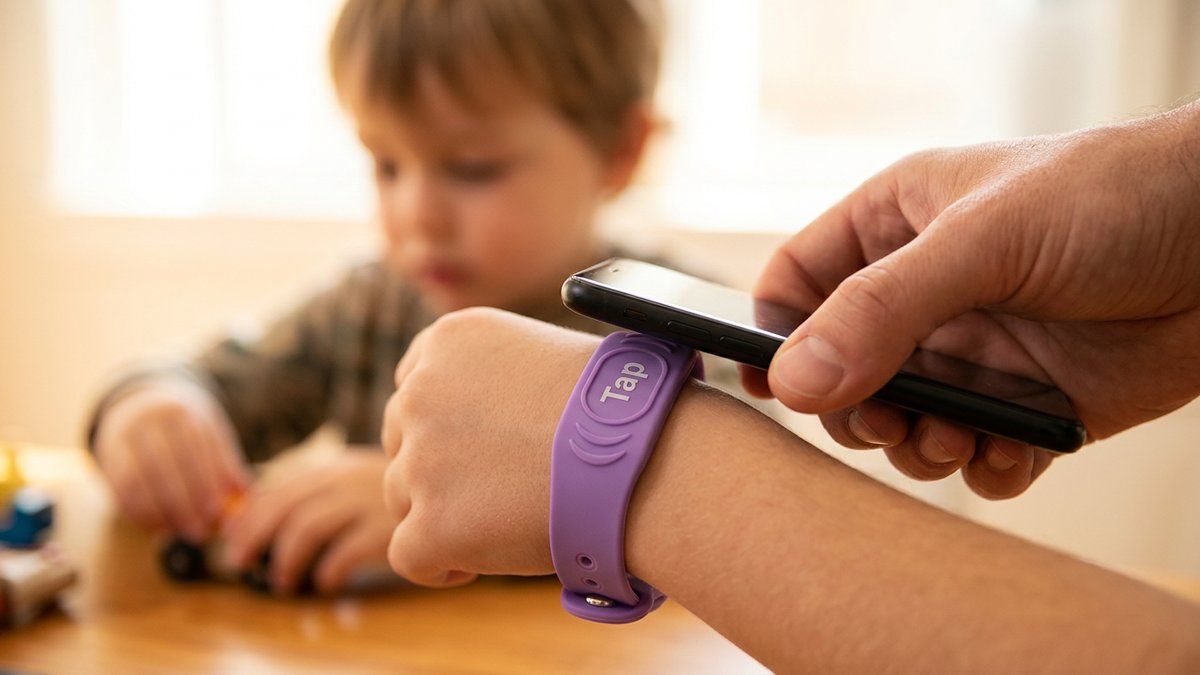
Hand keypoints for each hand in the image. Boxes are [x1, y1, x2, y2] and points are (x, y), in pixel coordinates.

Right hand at [94, 380, 249, 540]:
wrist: (143, 405)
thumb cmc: (187, 429)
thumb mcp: (210, 434)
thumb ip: (226, 463)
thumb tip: (246, 496)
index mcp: (182, 412)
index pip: (196, 449)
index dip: (208, 482)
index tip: (219, 511)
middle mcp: (149, 421)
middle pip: (167, 466)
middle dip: (186, 504)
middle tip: (202, 531)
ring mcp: (124, 437)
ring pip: (139, 481)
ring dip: (161, 513)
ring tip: (181, 532)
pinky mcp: (108, 457)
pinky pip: (120, 491)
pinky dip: (140, 515)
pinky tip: (158, 528)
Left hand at [222, 449, 397, 594]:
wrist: (460, 491)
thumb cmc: (402, 496)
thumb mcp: (360, 481)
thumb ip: (321, 493)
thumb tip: (261, 517)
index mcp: (337, 466)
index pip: (279, 487)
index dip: (249, 516)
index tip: (232, 540)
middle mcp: (348, 478)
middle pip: (285, 505)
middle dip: (253, 536)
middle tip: (239, 564)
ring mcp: (369, 501)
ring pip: (307, 526)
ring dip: (286, 559)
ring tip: (282, 583)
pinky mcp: (389, 529)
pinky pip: (345, 552)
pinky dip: (328, 571)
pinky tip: (326, 583)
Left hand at [381, 307, 599, 586]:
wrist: (646, 458)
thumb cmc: (624, 408)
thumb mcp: (547, 353)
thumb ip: (495, 376)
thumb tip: (483, 417)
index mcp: (448, 340)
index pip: (414, 387)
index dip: (446, 424)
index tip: (483, 445)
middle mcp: (421, 392)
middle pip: (403, 443)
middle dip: (441, 470)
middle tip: (498, 489)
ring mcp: (421, 460)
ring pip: (403, 499)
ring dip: (445, 515)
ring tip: (507, 520)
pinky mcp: (429, 524)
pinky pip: (408, 555)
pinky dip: (443, 565)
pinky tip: (482, 560)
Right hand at [743, 102, 1199, 498]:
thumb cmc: (1114, 197)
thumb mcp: (982, 239)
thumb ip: (880, 310)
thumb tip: (791, 385)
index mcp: (897, 226)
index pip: (799, 280)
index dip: (775, 331)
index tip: (766, 386)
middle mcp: (927, 294)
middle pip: (840, 369)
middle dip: (854, 406)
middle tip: (886, 420)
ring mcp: (978, 352)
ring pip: (903, 423)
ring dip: (918, 446)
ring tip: (957, 436)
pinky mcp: (1030, 405)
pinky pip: (977, 458)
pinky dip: (983, 470)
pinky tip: (1011, 450)